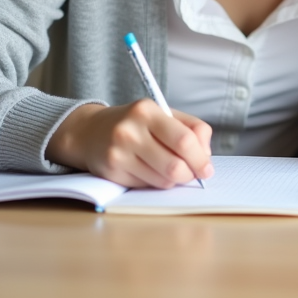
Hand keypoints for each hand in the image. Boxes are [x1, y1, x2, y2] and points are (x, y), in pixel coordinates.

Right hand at [46, 101, 213, 188]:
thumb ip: (191, 128)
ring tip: (169, 168)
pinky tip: (149, 170)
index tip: (207, 169)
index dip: (200, 159)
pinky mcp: (112, 172)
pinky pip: (146, 186)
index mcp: (147, 111)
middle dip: (190, 174)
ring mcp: (119, 153)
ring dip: (173, 180)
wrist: (90, 132)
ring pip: (162, 180)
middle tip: (193, 174)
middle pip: (174, 166)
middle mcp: (130, 131)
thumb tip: (206, 155)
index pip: (184, 140)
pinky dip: (155, 183)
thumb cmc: (136, 123)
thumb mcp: (163, 114)